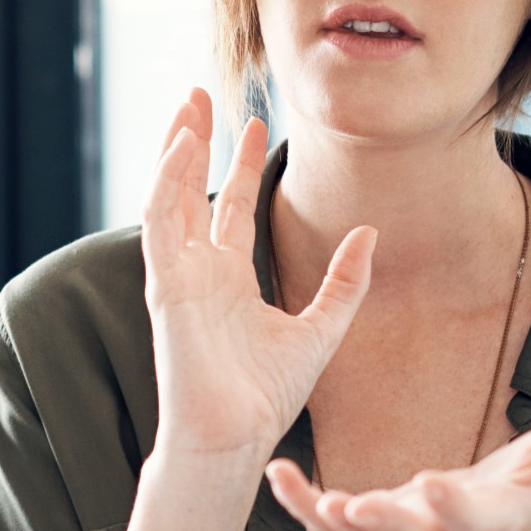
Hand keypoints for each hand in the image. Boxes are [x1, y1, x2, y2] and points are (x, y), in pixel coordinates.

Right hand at [143, 88, 375, 472]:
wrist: (234, 437)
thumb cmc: (265, 397)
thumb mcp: (321, 330)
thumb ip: (345, 283)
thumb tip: (370, 233)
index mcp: (228, 280)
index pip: (231, 207)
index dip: (241, 163)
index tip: (254, 122)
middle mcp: (198, 271)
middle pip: (190, 190)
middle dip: (195, 141)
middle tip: (201, 93)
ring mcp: (177, 274)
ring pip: (168, 196)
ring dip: (173, 148)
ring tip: (188, 104)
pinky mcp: (163, 283)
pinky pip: (160, 220)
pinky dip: (165, 179)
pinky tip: (181, 143)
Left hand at [265, 370, 530, 530]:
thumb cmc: (527, 491)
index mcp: (489, 519)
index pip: (472, 517)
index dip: (453, 506)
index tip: (432, 485)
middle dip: (384, 523)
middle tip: (355, 509)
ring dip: (332, 519)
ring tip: (305, 493)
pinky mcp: (375, 529)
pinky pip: (333, 525)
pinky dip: (304, 506)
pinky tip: (281, 478)